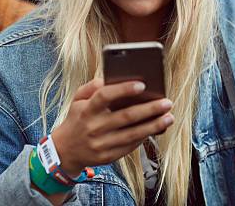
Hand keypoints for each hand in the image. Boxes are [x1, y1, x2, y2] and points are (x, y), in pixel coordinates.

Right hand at [51, 78, 173, 176]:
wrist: (65, 151)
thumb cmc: (78, 119)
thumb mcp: (78, 100)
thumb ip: (92, 87)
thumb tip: (109, 78)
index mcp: (86, 110)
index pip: (105, 96)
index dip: (123, 89)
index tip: (142, 85)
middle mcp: (94, 127)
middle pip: (126, 117)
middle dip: (149, 109)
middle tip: (167, 102)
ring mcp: (101, 144)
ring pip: (132, 134)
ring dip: (154, 126)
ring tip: (169, 117)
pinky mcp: (108, 157)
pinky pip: (131, 146)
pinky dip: (145, 137)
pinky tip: (157, 128)